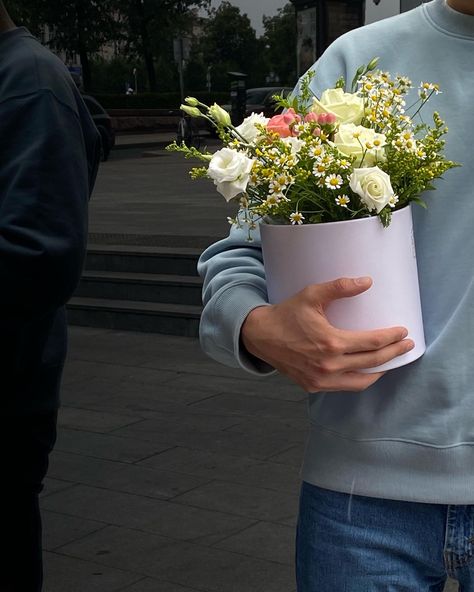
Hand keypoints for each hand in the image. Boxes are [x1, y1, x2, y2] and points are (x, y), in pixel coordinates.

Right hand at [241, 277, 413, 391]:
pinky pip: (344, 387)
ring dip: (380, 371)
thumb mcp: (312, 295)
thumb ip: (340, 287)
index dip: (392, 338)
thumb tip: (367, 282)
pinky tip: (366, 370)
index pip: (372, 343)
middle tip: (406, 345)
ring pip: (361, 381)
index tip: (403, 332)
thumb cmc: (287, 314)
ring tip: (391, 361)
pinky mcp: (313, 386)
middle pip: (373, 363)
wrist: (260, 336)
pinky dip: (359, 379)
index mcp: (331, 343)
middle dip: (394, 354)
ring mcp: (321, 380)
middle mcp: (329, 366)